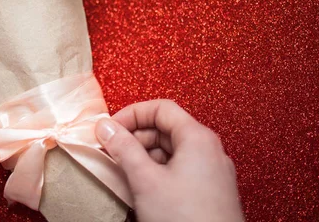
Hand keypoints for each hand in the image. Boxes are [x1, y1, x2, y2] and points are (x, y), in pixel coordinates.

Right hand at [96, 100, 243, 221]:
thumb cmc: (186, 219)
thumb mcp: (145, 180)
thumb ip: (124, 149)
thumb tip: (106, 127)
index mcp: (198, 138)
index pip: (161, 108)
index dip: (132, 114)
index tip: (110, 129)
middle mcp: (209, 150)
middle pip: (166, 128)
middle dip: (135, 136)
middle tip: (111, 150)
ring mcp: (212, 172)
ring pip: (172, 151)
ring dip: (145, 156)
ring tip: (123, 171)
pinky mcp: (211, 192)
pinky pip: (180, 169)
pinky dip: (158, 171)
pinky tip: (142, 187)